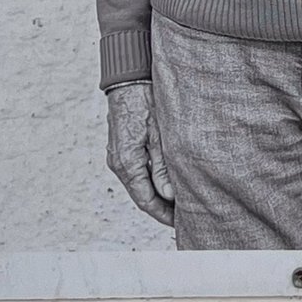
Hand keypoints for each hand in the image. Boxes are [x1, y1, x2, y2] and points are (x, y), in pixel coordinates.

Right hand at [105, 81, 174, 226]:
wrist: (127, 79)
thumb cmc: (143, 101)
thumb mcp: (159, 134)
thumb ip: (162, 166)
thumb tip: (169, 194)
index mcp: (127, 162)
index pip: (145, 200)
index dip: (163, 214)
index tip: (180, 222)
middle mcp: (118, 163)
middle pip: (141, 195)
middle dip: (161, 207)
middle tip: (183, 213)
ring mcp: (118, 156)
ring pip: (138, 184)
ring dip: (156, 193)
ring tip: (179, 199)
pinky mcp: (121, 148)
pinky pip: (135, 171)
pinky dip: (150, 180)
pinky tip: (165, 179)